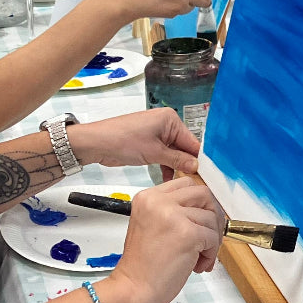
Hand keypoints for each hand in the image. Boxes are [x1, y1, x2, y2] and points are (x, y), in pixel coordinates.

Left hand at [65, 108, 200, 175]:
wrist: (97, 143)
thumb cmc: (122, 140)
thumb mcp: (154, 153)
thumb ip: (177, 159)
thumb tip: (195, 165)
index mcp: (170, 120)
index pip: (192, 141)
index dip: (198, 158)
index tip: (206, 174)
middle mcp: (165, 124)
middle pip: (184, 147)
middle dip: (187, 163)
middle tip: (195, 181)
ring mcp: (156, 134)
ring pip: (174, 153)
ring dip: (176, 167)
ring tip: (182, 182)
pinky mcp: (149, 144)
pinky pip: (164, 155)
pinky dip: (166, 166)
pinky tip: (168, 179)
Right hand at [110, 177, 224, 302]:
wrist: (133, 288)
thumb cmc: (143, 266)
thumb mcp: (153, 225)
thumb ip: (174, 213)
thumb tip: (207, 211)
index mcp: (148, 197)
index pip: (186, 184)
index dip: (201, 203)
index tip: (203, 219)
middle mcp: (159, 201)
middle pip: (203, 194)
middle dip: (213, 216)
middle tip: (209, 237)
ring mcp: (173, 215)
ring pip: (211, 218)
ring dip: (211, 241)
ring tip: (198, 259)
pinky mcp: (187, 233)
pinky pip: (212, 238)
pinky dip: (211, 254)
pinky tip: (197, 265)